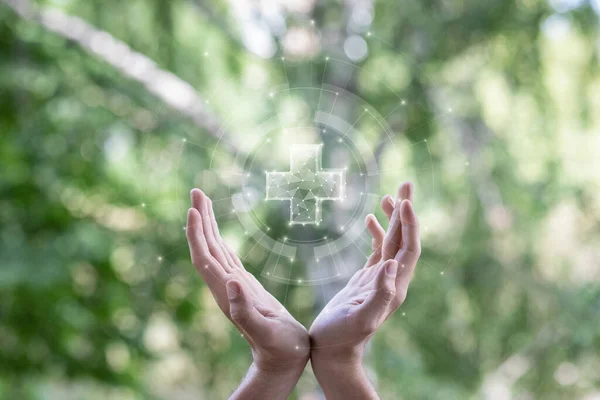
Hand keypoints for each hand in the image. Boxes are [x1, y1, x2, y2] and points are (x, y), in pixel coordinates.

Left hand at [186, 189, 308, 398]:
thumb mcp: (266, 331)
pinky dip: (219, 239)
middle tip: (196, 190)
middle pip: (206, 248)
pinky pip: (227, 257)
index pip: (205, 259)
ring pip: (214, 250)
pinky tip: (218, 232)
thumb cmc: (280, 348)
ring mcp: (233, 286)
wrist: (284, 359)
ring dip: (207, 225)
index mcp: (227, 294)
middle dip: (199, 219)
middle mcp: (225, 287)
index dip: (197, 235)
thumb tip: (231, 283)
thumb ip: (246, 311)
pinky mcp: (244, 286)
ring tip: (203, 201)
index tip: (194, 210)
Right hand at [309, 182, 420, 398]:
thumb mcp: (361, 317)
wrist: (333, 350)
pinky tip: (370, 218)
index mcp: (395, 285)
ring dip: (394, 217)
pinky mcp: (367, 279)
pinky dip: (376, 231)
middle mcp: (392, 279)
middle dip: (406, 210)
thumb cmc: (342, 336)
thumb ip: (379, 293)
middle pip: (405, 238)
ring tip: (391, 193)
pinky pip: (377, 249)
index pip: (408, 248)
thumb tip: (391, 264)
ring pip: (392, 241)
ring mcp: (380, 278)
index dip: (409, 224)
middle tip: (407, 182)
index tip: (405, 200)